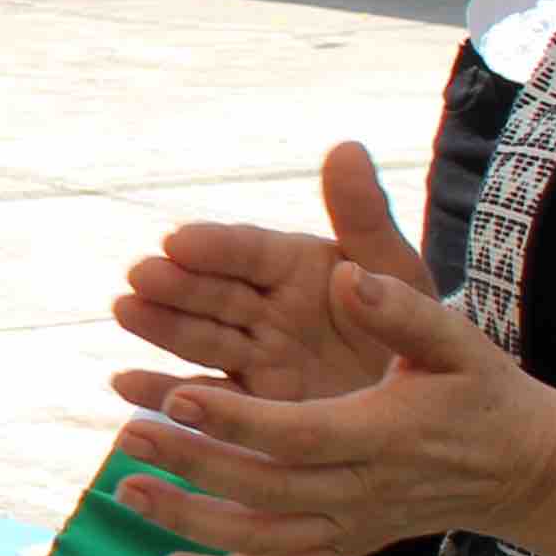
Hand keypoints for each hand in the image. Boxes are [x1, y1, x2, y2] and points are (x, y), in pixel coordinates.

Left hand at [102, 144, 555, 555]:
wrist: (526, 470)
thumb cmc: (485, 393)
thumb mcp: (457, 343)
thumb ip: (404, 310)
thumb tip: (350, 278)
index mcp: (385, 434)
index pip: (298, 434)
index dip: (236, 421)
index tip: (177, 395)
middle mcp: (363, 490)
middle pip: (264, 488)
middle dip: (192, 463)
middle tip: (126, 432)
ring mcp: (353, 526)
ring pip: (262, 538)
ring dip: (190, 521)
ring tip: (126, 490)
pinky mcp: (347, 546)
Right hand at [111, 144, 427, 407]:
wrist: (431, 401)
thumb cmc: (412, 326)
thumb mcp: (395, 269)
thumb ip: (363, 215)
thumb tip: (346, 145)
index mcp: (297, 268)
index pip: (250, 251)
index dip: (215, 247)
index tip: (178, 240)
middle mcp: (265, 309)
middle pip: (214, 294)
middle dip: (176, 285)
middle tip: (140, 276)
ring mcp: (254, 358)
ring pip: (199, 339)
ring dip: (159, 326)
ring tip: (125, 313)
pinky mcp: (248, 410)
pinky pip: (204, 400)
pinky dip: (161, 393)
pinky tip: (125, 385)